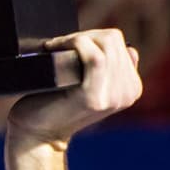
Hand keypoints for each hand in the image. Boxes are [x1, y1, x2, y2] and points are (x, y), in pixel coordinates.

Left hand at [7, 29, 141, 149]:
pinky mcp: (94, 98)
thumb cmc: (57, 105)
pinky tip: (54, 47)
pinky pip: (94, 57)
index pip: (119, 43)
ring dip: (76, 38)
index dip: (90, 36)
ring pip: (106, 44)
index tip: (68, 43)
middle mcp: (129, 93)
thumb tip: (130, 49)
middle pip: (113, 39)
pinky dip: (74, 44)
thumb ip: (113, 69)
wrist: (37, 134)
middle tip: (59, 43)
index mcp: (132, 88)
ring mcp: (114, 97)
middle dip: (83, 35)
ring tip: (56, 46)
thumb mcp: (93, 85)